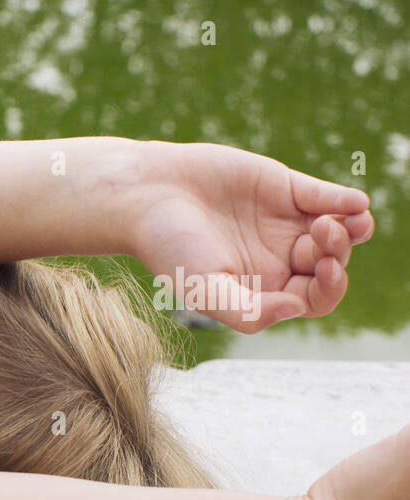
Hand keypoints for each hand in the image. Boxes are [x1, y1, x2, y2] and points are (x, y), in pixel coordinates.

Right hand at [130, 141, 373, 333]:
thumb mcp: (204, 290)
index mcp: (260, 289)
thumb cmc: (167, 248)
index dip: (328, 289)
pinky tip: (353, 203)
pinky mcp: (283, 188)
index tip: (324, 271)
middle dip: (336, 254)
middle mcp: (276, 259)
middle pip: (328, 265)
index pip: (312, 298)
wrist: (146, 195)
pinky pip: (325, 196)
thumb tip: (297, 309)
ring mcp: (282, 223)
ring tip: (340, 222)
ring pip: (335, 231)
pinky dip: (344, 200)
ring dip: (349, 230)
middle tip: (321, 236)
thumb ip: (249, 311)